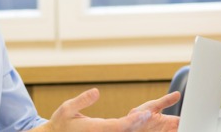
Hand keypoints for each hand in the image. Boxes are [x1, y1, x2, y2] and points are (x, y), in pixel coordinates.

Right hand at [28, 88, 180, 131]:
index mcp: (97, 129)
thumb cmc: (61, 123)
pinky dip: (134, 126)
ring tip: (158, 116)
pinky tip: (144, 119)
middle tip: (159, 114)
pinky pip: (123, 131)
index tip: (146, 114)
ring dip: (142, 125)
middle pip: (128, 130)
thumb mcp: (67, 109)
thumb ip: (82, 101)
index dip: (135, 121)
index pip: (120, 126)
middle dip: (144, 123)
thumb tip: (96, 92)